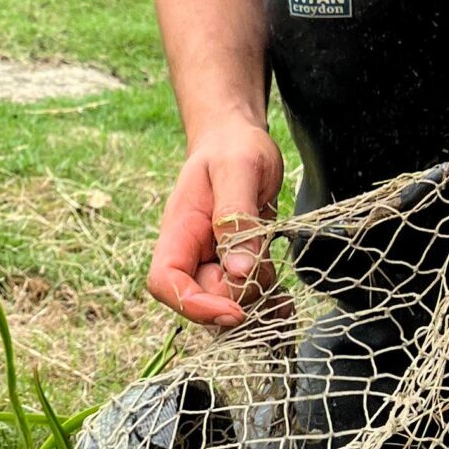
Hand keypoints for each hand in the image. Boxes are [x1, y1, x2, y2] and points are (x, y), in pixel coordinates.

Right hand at [147, 113, 284, 327]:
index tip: (235, 310)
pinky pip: (244, 296)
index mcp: (179, 231)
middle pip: (202, 298)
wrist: (237, 139)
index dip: (194, 305)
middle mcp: (190, 252)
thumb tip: (239, 271)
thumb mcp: (239, 170)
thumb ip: (237, 218)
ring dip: (255, 305)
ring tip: (283, 298)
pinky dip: (265, 303)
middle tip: (267, 275)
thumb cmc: (233, 147)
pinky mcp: (235, 264)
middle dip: (238, 298)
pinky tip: (283, 301)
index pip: (165, 283)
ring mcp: (212, 261)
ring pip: (226, 303)